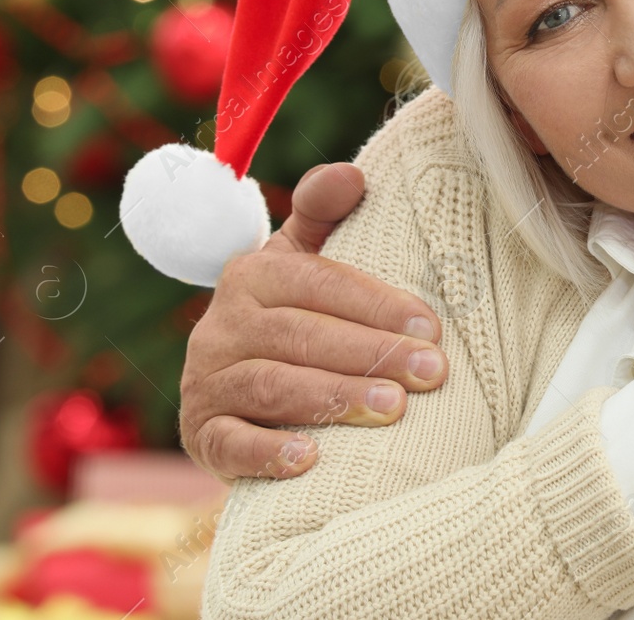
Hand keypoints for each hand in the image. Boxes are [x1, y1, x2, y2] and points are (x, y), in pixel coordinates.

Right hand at [180, 162, 447, 481]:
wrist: (237, 396)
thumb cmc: (294, 318)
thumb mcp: (302, 262)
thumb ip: (325, 214)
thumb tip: (353, 173)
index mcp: (252, 275)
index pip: (318, 283)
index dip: (377, 304)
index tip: (432, 329)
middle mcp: (220, 325)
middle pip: (300, 336)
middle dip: (371, 353)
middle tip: (431, 373)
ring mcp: (206, 382)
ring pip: (272, 387)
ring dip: (335, 398)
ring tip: (393, 411)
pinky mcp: (201, 436)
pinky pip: (230, 444)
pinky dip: (267, 453)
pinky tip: (311, 460)